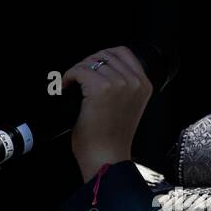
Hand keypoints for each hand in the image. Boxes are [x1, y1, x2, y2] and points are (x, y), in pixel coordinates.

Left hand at [62, 46, 153, 179]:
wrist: (107, 158)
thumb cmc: (112, 139)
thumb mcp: (128, 107)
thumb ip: (124, 87)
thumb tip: (101, 70)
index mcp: (144, 85)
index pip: (123, 52)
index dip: (104, 56)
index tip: (92, 67)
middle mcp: (135, 81)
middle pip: (106, 54)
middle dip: (88, 63)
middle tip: (77, 77)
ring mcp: (119, 83)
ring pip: (91, 62)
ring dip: (77, 71)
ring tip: (70, 84)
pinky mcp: (101, 88)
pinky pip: (79, 70)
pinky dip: (68, 77)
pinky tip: (65, 87)